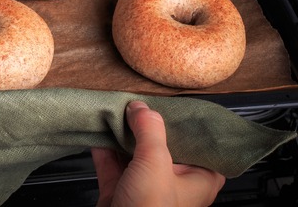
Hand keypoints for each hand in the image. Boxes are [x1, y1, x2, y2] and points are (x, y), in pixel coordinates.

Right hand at [92, 101, 224, 206]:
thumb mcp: (156, 162)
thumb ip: (150, 129)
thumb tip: (141, 107)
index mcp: (200, 179)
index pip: (199, 143)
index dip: (185, 122)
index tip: (172, 103)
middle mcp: (175, 183)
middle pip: (162, 145)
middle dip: (147, 125)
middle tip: (138, 104)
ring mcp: (146, 189)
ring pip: (135, 154)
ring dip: (122, 135)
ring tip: (114, 112)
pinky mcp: (121, 194)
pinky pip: (113, 165)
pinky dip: (104, 149)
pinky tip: (97, 132)